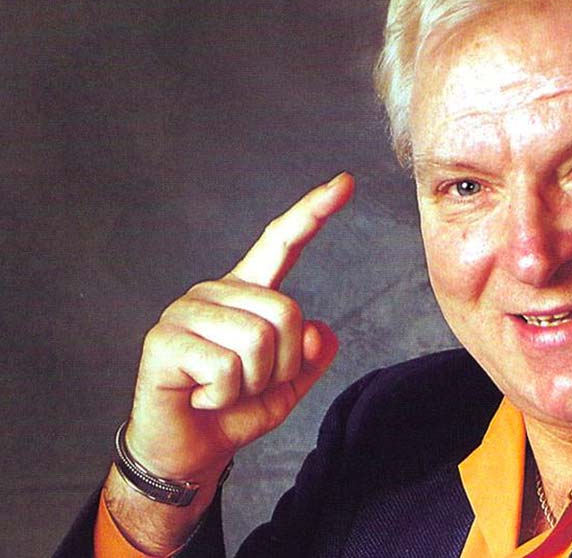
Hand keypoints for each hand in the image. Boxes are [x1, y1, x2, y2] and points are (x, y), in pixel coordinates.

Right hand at [123, 172, 353, 488]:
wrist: (189, 451)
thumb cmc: (234, 411)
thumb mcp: (289, 386)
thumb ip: (311, 356)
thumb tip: (318, 329)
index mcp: (249, 293)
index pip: (283, 242)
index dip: (313, 212)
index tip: (345, 182)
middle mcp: (216, 291)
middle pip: (286, 312)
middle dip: (282, 364)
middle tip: (249, 385)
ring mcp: (186, 311)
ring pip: (258, 341)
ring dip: (252, 383)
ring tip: (223, 390)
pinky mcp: (164, 339)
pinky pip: (226, 367)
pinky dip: (224, 395)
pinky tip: (201, 396)